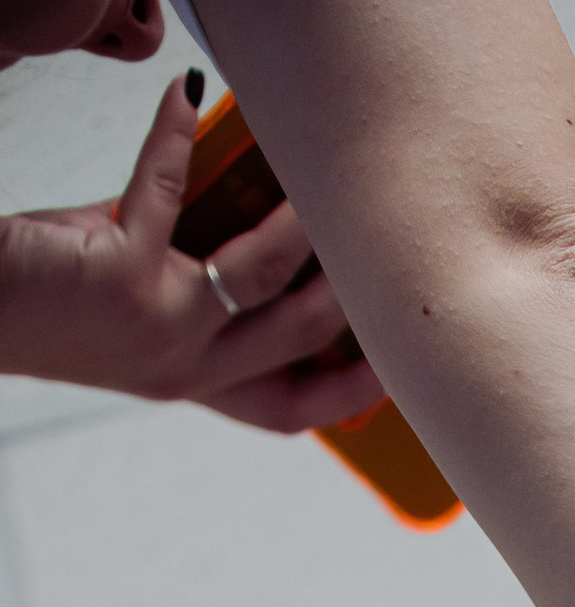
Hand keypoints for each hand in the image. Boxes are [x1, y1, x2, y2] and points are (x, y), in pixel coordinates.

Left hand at [0, 79, 383, 432]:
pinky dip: (176, 138)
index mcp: (194, 382)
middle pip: (304, 333)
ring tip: (305, 166)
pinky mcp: (127, 276)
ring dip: (292, 214)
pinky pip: (169, 191)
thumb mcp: (140, 305)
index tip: (399, 354)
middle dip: (351, 281)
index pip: (294, 409)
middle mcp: (187, 368)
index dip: (356, 390)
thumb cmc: (49, 297)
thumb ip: (195, 279)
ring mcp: (163, 327)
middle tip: (369, 227)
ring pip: (261, 272)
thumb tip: (250, 214)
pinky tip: (183, 101)